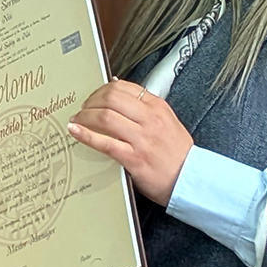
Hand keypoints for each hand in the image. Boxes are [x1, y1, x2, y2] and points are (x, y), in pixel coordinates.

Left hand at [68, 80, 193, 203]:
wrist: (190, 179)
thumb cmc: (178, 154)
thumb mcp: (167, 121)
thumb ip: (146, 107)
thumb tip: (120, 91)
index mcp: (157, 108)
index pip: (124, 87)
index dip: (102, 89)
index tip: (94, 96)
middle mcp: (149, 119)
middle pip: (111, 98)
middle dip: (91, 100)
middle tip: (83, 108)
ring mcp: (141, 139)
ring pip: (105, 116)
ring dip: (85, 116)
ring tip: (78, 120)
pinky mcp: (133, 158)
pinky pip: (104, 142)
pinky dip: (86, 135)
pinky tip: (76, 132)